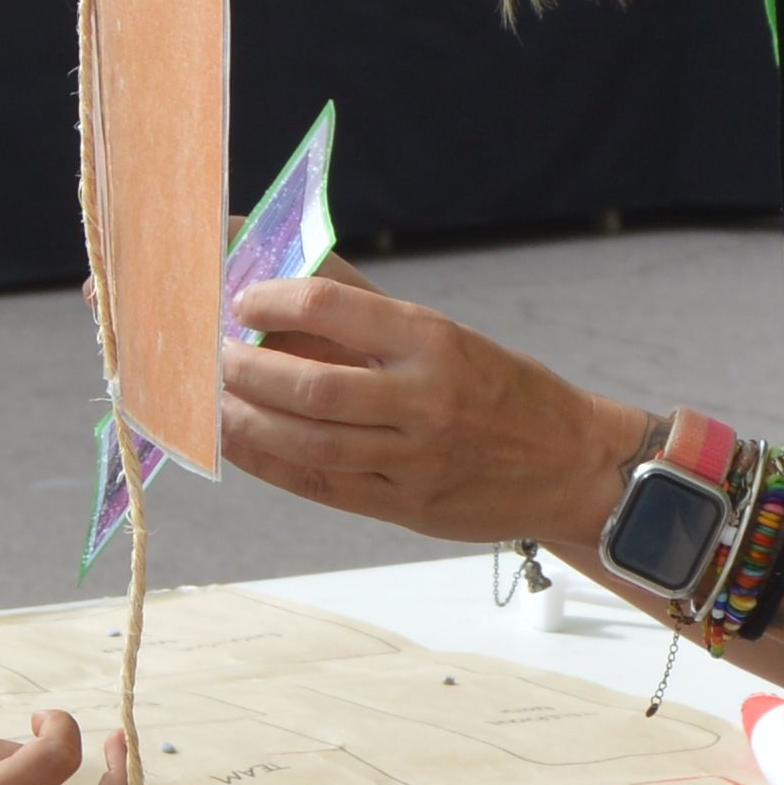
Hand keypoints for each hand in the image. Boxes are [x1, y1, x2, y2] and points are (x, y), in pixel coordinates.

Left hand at [217, 272, 639, 549]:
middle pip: (308, 386)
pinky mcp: (405, 505)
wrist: (571, 464)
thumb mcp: (448, 338)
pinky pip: (319, 485)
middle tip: (212, 356)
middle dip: (244, 370)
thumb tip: (284, 279)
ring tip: (214, 401)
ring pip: (306, 442)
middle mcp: (424, 398)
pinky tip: (239, 443)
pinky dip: (267, 462)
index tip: (241, 300)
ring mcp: (414, 458)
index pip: (332, 305)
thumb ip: (369, 319)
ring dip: (244, 421)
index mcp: (434, 339)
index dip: (271, 299)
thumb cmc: (500, 391)